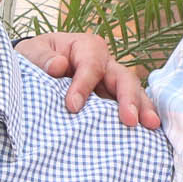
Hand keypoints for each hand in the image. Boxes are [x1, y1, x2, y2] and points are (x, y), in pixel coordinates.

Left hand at [13, 32, 159, 128]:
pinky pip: (129, 107)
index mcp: (86, 47)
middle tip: (129, 120)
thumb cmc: (36, 58)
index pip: (92, 65)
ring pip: (132, 93)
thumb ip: (42, 57)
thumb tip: (58, 66)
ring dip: (142, 109)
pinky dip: (139, 118)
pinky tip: (148, 134)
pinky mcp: (111, 101)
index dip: (84, 85)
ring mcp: (111, 84)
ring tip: (150, 126)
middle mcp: (105, 64)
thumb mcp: (32, 52)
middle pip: (122, 77)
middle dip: (128, 98)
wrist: (35, 68)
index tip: (72, 107)